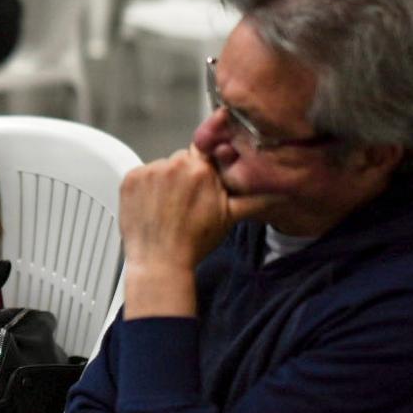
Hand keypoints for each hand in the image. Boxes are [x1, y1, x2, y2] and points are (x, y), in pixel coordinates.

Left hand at [119, 147, 267, 274]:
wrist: (160, 262)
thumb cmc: (195, 242)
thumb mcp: (230, 217)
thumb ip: (255, 197)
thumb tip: (282, 190)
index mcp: (201, 169)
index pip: (205, 150)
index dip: (205, 165)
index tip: (202, 177)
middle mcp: (174, 164)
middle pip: (183, 159)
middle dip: (186, 174)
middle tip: (187, 201)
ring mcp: (149, 171)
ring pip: (162, 166)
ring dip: (165, 181)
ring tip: (168, 207)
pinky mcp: (130, 179)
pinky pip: (142, 175)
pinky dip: (145, 187)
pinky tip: (152, 206)